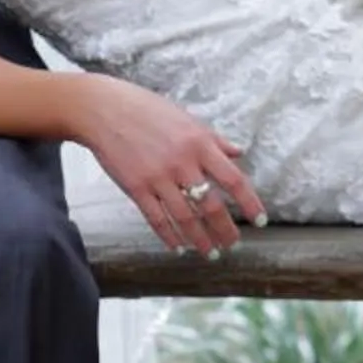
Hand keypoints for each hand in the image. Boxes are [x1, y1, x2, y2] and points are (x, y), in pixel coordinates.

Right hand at [75, 78, 265, 256]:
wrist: (104, 110)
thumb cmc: (146, 109)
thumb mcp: (186, 119)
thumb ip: (214, 139)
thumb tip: (239, 152)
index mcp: (199, 143)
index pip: (233, 179)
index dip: (249, 202)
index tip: (259, 219)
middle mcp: (182, 163)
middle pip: (210, 206)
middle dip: (224, 229)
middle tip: (232, 244)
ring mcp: (158, 177)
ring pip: (185, 218)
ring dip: (200, 239)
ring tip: (211, 252)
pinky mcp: (136, 188)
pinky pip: (157, 219)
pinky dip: (169, 236)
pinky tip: (178, 247)